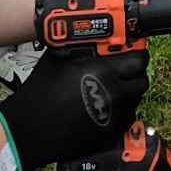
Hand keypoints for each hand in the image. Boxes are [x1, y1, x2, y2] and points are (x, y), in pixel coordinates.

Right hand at [0, 48, 149, 170]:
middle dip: (135, 74)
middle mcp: (113, 95)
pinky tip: (107, 107)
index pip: (138, 60)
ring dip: (129, 93)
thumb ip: (78, 46)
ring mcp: (111, 117)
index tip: (133, 51)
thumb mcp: (57, 58)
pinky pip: (125, 119)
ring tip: (114, 87)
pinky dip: (121, 112)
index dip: (137, 54)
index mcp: (102, 72)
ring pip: (135, 101)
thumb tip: (86, 35)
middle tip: (124, 69)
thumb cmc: (39, 93)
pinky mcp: (106, 135)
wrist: (29, 129)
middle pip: (141, 81)